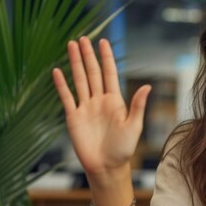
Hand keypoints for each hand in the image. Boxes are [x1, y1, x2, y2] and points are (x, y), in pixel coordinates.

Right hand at [52, 37, 150, 177]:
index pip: (110, 73)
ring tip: (70, 46)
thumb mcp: (134, 126)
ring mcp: (85, 108)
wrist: (107, 167)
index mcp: (115, 101)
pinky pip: (67, 97)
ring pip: (79, 80)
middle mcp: (99, 100)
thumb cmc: (123, 149)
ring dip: (75, 64)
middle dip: (88, 55)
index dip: (106, 58)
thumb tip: (148, 86)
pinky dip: (61, 85)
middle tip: (83, 38)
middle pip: (93, 73)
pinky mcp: (74, 117)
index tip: (103, 42)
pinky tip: (57, 71)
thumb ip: (137, 105)